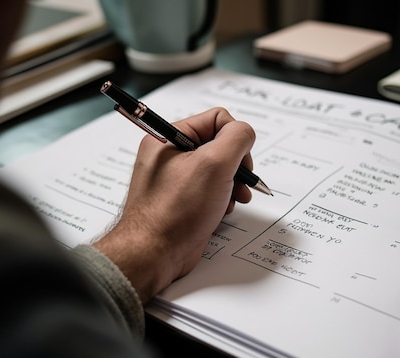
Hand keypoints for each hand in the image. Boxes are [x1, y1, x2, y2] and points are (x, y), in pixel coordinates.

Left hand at [93, 107, 255, 302]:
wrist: (154, 254)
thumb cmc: (175, 211)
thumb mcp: (214, 165)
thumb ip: (236, 139)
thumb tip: (245, 133)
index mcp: (169, 137)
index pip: (216, 119)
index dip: (235, 138)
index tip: (240, 162)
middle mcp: (171, 154)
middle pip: (219, 144)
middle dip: (236, 165)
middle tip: (240, 183)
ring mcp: (176, 178)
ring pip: (218, 169)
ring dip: (232, 184)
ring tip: (232, 200)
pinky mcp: (182, 199)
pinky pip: (211, 189)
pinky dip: (222, 199)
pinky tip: (220, 212)